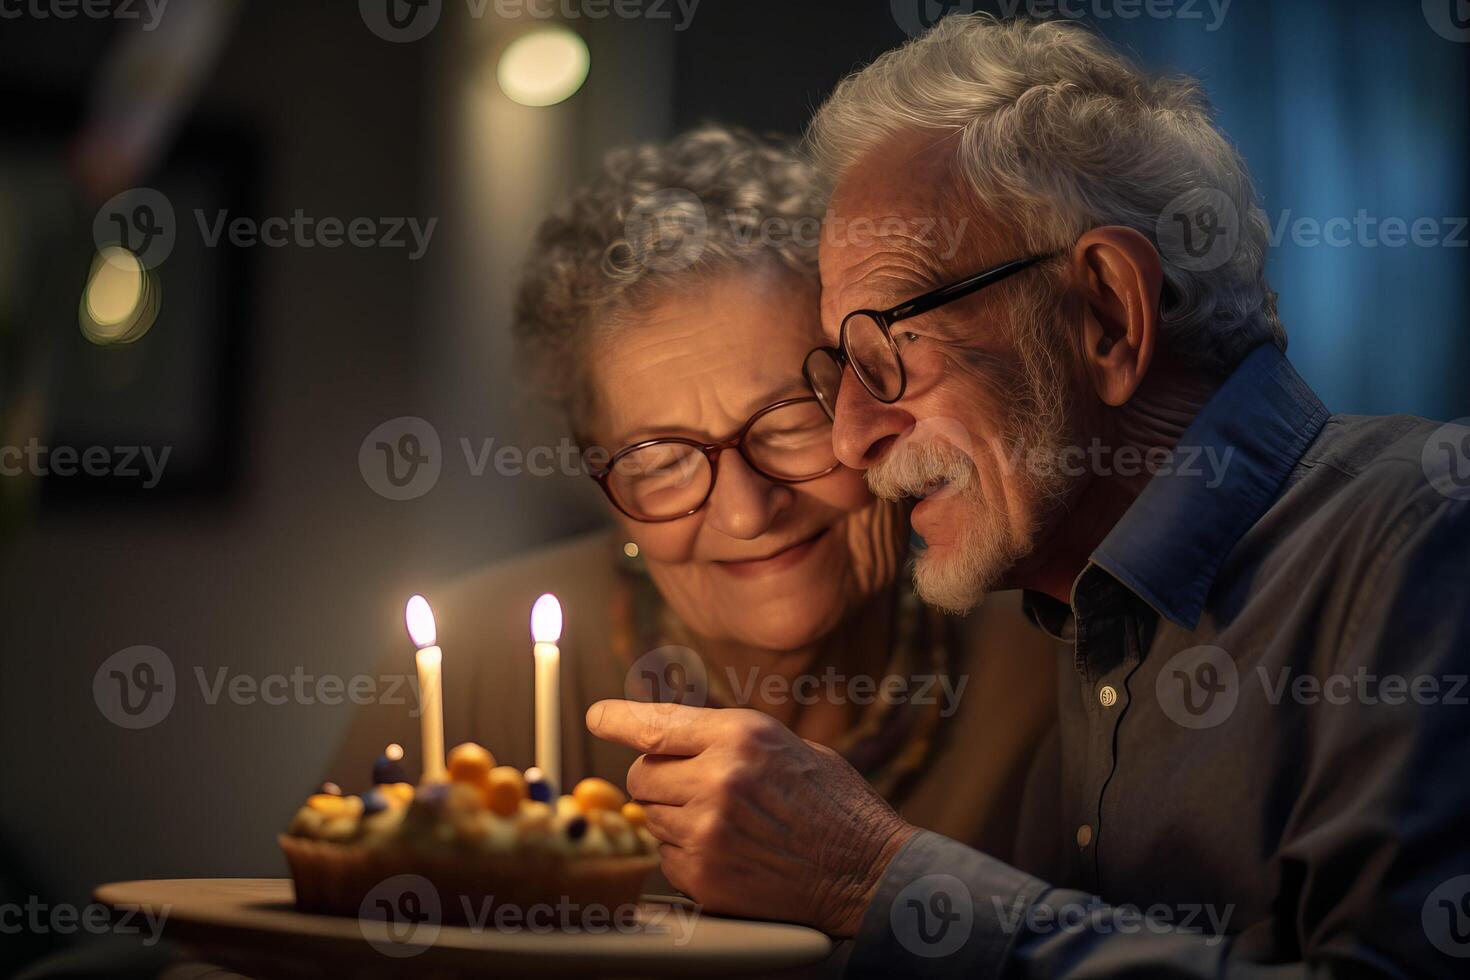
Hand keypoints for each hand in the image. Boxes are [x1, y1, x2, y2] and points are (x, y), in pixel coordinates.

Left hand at [586, 699, 916, 935]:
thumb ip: (728, 740)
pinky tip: (732, 853)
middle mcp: (717, 778)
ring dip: (676, 819)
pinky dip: (688, 856)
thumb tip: (672, 738)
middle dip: (659, 780)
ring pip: (653, 818)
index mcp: (741, 736)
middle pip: (642, 775)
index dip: (619, 720)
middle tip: (694, 790)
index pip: (657, 723)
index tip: (597, 716)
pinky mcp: (705, 876)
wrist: (870, 873)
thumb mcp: (788, 748)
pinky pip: (668, 859)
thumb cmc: (835, 806)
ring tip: (729, 825)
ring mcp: (707, 831)